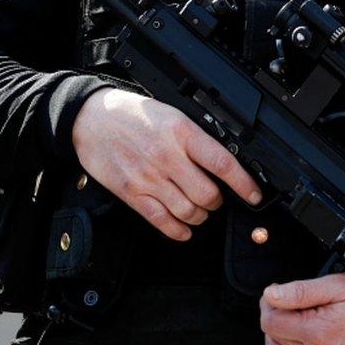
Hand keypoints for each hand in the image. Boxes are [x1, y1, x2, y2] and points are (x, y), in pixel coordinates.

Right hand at [72, 88, 261, 240]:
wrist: (90, 118)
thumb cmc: (133, 114)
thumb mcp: (173, 115)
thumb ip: (196, 138)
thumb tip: (225, 161)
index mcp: (182, 133)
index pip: (222, 164)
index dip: (244, 184)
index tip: (254, 195)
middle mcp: (166, 157)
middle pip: (207, 194)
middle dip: (219, 202)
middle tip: (218, 198)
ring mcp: (148, 178)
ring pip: (188, 211)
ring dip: (200, 216)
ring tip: (201, 210)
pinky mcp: (130, 193)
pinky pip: (160, 220)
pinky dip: (177, 230)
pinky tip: (184, 229)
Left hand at [260, 272, 344, 344]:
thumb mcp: (337, 285)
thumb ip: (301, 291)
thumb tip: (271, 294)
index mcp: (318, 332)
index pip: (270, 321)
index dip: (270, 302)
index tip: (279, 292)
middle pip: (271, 337)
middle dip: (275, 315)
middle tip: (291, 302)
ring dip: (279, 335)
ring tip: (297, 319)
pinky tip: (305, 334)